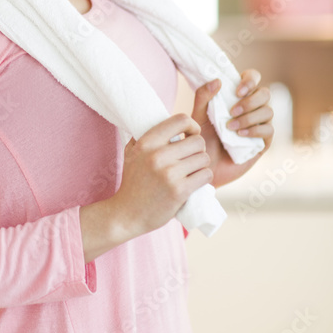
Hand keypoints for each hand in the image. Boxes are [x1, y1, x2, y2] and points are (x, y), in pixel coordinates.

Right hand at [108, 112, 213, 241]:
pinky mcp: (179, 191)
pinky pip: (205, 175)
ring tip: (191, 172)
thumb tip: (162, 119)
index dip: (192, 126)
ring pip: (204, 159)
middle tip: (190, 159)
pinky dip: (204, 178)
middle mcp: (157, 155)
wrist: (127, 214)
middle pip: (198, 141)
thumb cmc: (132, 182)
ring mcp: (169, 173)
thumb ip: (144, 135)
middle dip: (198, 150)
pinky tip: (194, 182)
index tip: (191, 135)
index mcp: (146, 142)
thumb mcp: (131, 153)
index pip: (180, 120)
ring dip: (201, 165)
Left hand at [191, 68, 273, 186]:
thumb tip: (217, 80)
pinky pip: (269, 130)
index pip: (253, 78)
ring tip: (230, 127)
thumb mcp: (197, 117)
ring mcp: (260, 125)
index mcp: (237, 97)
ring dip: (249, 117)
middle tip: (232, 111)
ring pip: (268, 111)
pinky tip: (239, 136)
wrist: (204, 167)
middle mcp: (251, 109)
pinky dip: (255, 130)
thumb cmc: (200, 140)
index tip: (236, 91)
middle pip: (265, 93)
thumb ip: (203, 97)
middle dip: (249, 101)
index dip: (249, 80)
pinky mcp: (263, 142)